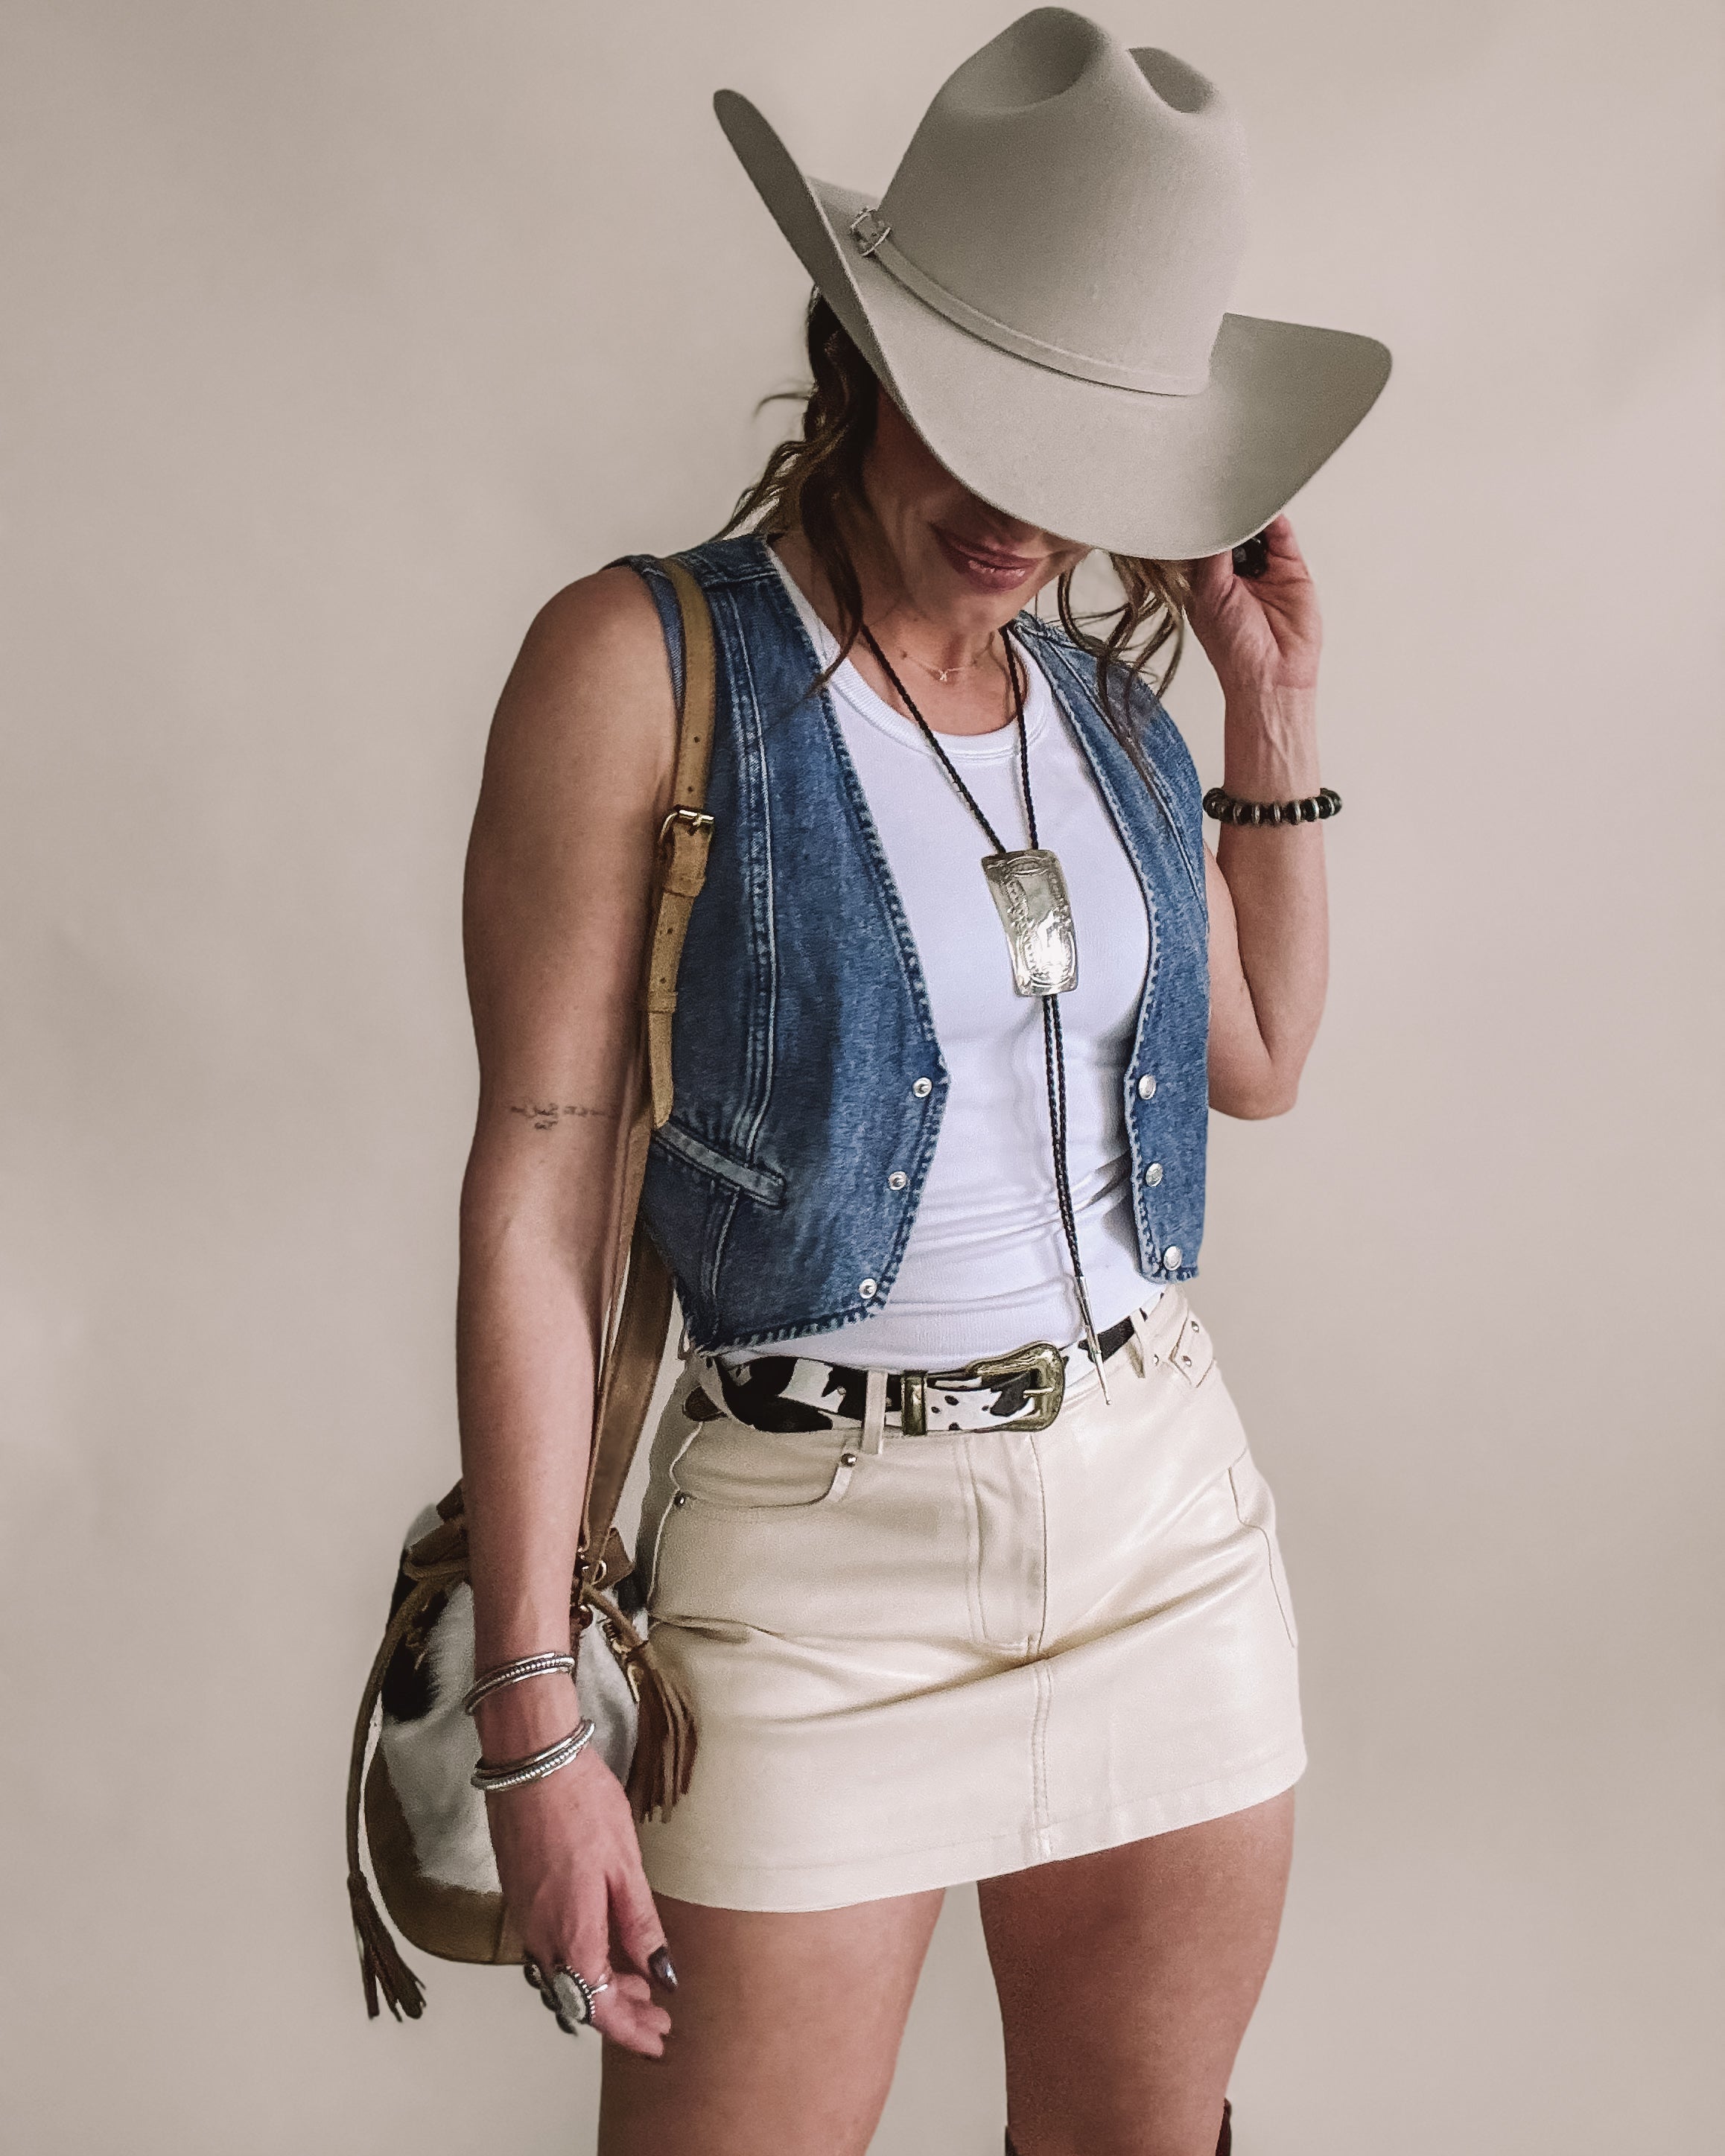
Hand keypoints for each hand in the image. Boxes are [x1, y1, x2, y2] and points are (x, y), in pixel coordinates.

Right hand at [484, 1739, 673, 2056]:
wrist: (531, 1763)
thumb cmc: (581, 1804)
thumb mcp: (625, 1866)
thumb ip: (640, 1925)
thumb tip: (661, 1973)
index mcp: (572, 1933)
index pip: (599, 2007)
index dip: (630, 2030)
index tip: (658, 2039)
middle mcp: (541, 1935)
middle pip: (580, 1996)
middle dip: (621, 2012)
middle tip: (657, 2014)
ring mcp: (526, 1917)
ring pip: (565, 1973)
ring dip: (602, 1984)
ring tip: (640, 1981)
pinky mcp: (520, 1896)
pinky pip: (552, 1946)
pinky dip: (583, 1957)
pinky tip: (606, 1942)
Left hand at [1185, 514, 1322, 703]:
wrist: (1272, 673)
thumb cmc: (1234, 649)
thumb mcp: (1209, 593)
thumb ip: (1212, 555)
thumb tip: (1212, 521)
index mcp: (1205, 582)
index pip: (1201, 542)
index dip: (1198, 523)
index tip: (1194, 502)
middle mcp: (1234, 574)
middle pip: (1229, 530)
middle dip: (1225, 514)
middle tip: (1218, 493)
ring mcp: (1263, 569)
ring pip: (1257, 529)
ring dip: (1251, 513)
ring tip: (1242, 497)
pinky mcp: (1289, 568)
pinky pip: (1282, 536)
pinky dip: (1276, 519)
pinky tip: (1267, 508)